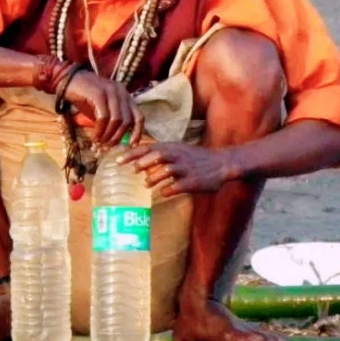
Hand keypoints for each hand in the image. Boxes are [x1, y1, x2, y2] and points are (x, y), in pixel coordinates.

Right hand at [63, 71, 143, 146]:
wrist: (68, 80)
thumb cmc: (86, 97)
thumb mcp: (102, 110)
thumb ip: (112, 121)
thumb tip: (116, 140)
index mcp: (125, 96)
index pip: (138, 116)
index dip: (137, 132)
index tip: (131, 145)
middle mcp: (121, 92)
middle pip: (127, 121)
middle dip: (117, 137)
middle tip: (107, 146)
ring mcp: (111, 91)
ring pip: (117, 120)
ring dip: (108, 135)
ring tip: (99, 142)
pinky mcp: (98, 93)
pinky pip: (103, 116)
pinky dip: (100, 129)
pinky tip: (95, 136)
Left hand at [117, 143, 238, 196]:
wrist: (222, 162)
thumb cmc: (196, 158)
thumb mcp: (179, 150)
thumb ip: (161, 155)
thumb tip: (139, 162)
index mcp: (173, 148)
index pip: (148, 148)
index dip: (132, 154)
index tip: (118, 160)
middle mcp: (178, 156)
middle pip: (157, 155)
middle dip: (143, 163)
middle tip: (133, 171)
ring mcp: (187, 168)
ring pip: (167, 170)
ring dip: (154, 177)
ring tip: (147, 184)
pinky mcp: (194, 181)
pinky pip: (178, 186)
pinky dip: (168, 190)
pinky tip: (164, 192)